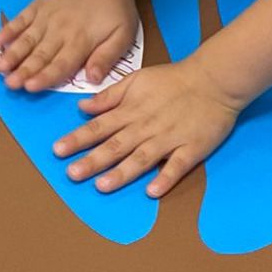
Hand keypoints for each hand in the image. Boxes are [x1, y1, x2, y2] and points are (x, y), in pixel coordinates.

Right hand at [0, 0, 137, 91]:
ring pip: (27, 39)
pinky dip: (9, 29)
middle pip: (40, 55)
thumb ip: (107, 57)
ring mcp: (46, 17)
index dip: (45, 77)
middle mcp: (60, 31)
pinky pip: (21, 19)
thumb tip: (93, 78)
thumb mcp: (123, 35)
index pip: (61, 64)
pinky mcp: (38, 6)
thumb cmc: (114, 10)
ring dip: (12, 54)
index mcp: (81, 41)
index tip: (30, 87)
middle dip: (24, 71)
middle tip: (9, 84)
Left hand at [53, 59, 241, 197]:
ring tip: (102, 186)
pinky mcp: (192, 148)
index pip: (99, 127)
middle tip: (72, 174)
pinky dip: (165, 178)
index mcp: (131, 111)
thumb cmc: (173, 79)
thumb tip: (82, 107)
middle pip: (115, 146)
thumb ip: (109, 96)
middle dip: (92, 160)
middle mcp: (146, 127)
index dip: (78, 139)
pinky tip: (151, 192)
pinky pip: (177, 166)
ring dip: (122, 173)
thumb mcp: (136, 80)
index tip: (57, 150)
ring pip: (142, 158)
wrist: (214, 79)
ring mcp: (169, 139)